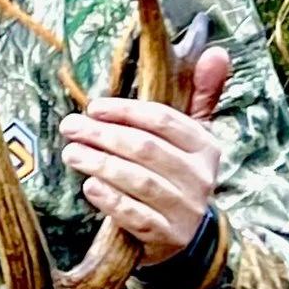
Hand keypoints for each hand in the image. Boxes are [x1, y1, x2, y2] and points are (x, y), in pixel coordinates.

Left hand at [59, 47, 232, 265]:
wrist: (185, 234)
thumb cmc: (177, 175)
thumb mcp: (192, 136)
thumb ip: (202, 94)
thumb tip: (218, 52)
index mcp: (206, 147)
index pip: (165, 121)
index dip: (127, 111)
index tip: (94, 107)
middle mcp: (200, 177)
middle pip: (146, 149)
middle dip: (104, 135)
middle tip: (71, 127)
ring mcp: (185, 209)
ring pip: (139, 181)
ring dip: (101, 164)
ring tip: (71, 152)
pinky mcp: (167, 237)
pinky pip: (136, 215)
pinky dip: (111, 200)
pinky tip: (89, 187)